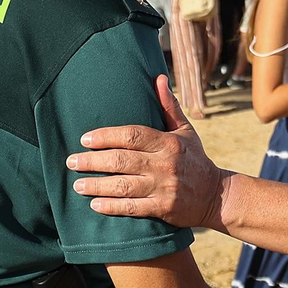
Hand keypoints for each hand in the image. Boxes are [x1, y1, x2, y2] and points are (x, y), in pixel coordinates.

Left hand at [69, 74, 225, 226]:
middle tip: (71, 161)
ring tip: (77, 185)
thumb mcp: (185, 130)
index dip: (106, 136)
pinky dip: (112, 206)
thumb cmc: (195, 159)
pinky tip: (95, 204)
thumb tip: (158, 78)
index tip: (85, 139)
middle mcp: (165, 164)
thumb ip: (168, 106)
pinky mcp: (164, 209)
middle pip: (122, 160)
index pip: (132, 135)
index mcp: (168, 142)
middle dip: (93, 161)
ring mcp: (164, 188)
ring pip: (124, 186)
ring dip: (97, 186)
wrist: (216, 196)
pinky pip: (133, 208)